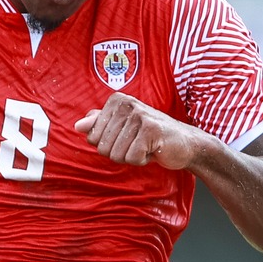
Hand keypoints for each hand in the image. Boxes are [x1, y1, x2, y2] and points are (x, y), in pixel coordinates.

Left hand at [74, 94, 206, 170]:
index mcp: (116, 101)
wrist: (184, 143)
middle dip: (120, 153)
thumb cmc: (150, 137)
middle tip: (138, 144)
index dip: (109, 146)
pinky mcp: (151, 129)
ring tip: (146, 146)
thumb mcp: (122, 129)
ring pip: (116, 155)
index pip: (93, 137)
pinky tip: (153, 150)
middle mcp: (126, 103)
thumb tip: (78, 126)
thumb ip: (99, 125)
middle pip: (103, 148)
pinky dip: (142, 160)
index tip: (127, 138)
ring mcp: (139, 115)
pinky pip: (132, 158)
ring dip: (132, 157)